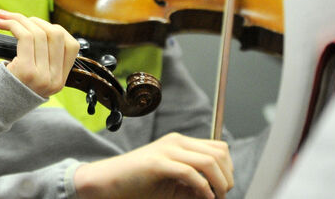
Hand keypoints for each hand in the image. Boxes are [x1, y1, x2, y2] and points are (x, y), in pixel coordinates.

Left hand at [0, 9, 79, 97]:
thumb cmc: (8, 88)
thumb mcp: (34, 78)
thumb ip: (43, 59)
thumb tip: (38, 26)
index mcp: (59, 80)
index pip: (71, 46)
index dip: (55, 29)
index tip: (37, 26)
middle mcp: (54, 79)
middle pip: (55, 35)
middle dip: (35, 20)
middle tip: (18, 19)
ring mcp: (42, 76)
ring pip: (38, 33)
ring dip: (19, 19)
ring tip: (4, 18)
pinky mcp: (26, 70)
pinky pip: (25, 37)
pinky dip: (13, 24)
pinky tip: (1, 24)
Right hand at [74, 132, 234, 198]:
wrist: (107, 182)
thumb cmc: (138, 184)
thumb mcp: (173, 183)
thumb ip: (195, 184)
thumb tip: (219, 192)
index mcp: (180, 143)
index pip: (219, 148)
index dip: (228, 169)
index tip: (223, 189)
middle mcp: (176, 142)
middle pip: (218, 154)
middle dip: (227, 178)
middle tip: (221, 196)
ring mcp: (166, 150)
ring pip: (209, 161)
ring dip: (219, 183)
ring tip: (214, 197)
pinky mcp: (157, 163)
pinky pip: (190, 173)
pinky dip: (203, 188)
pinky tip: (204, 197)